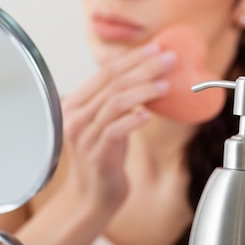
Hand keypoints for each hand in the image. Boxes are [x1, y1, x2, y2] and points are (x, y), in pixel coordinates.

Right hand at [60, 43, 176, 213]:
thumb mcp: (106, 122)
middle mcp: (74, 117)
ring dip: (144, 90)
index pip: (105, 72)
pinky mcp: (97, 154)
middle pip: (112, 83)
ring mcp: (84, 136)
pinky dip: (133, 119)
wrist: (94, 196)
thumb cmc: (105, 156)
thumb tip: (144, 72)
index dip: (132, 58)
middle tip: (169, 59)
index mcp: (75, 104)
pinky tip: (149, 115)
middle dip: (144, 67)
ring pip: (115, 102)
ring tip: (166, 84)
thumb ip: (115, 99)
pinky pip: (116, 130)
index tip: (156, 48)